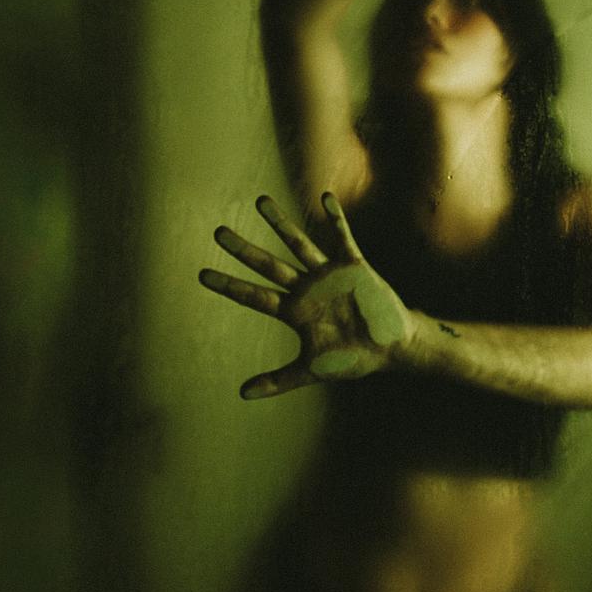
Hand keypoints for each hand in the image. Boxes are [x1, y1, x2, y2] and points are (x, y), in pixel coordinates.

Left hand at [198, 192, 412, 397]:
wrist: (389, 349)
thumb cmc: (351, 359)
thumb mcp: (311, 370)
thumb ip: (277, 380)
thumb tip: (241, 393)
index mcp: (294, 311)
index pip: (253, 296)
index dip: (228, 286)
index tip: (202, 275)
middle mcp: (306, 288)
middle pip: (268, 265)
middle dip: (243, 250)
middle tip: (217, 232)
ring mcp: (329, 276)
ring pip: (299, 244)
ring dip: (280, 224)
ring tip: (259, 202)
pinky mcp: (353, 268)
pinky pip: (342, 238)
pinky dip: (335, 218)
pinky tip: (324, 198)